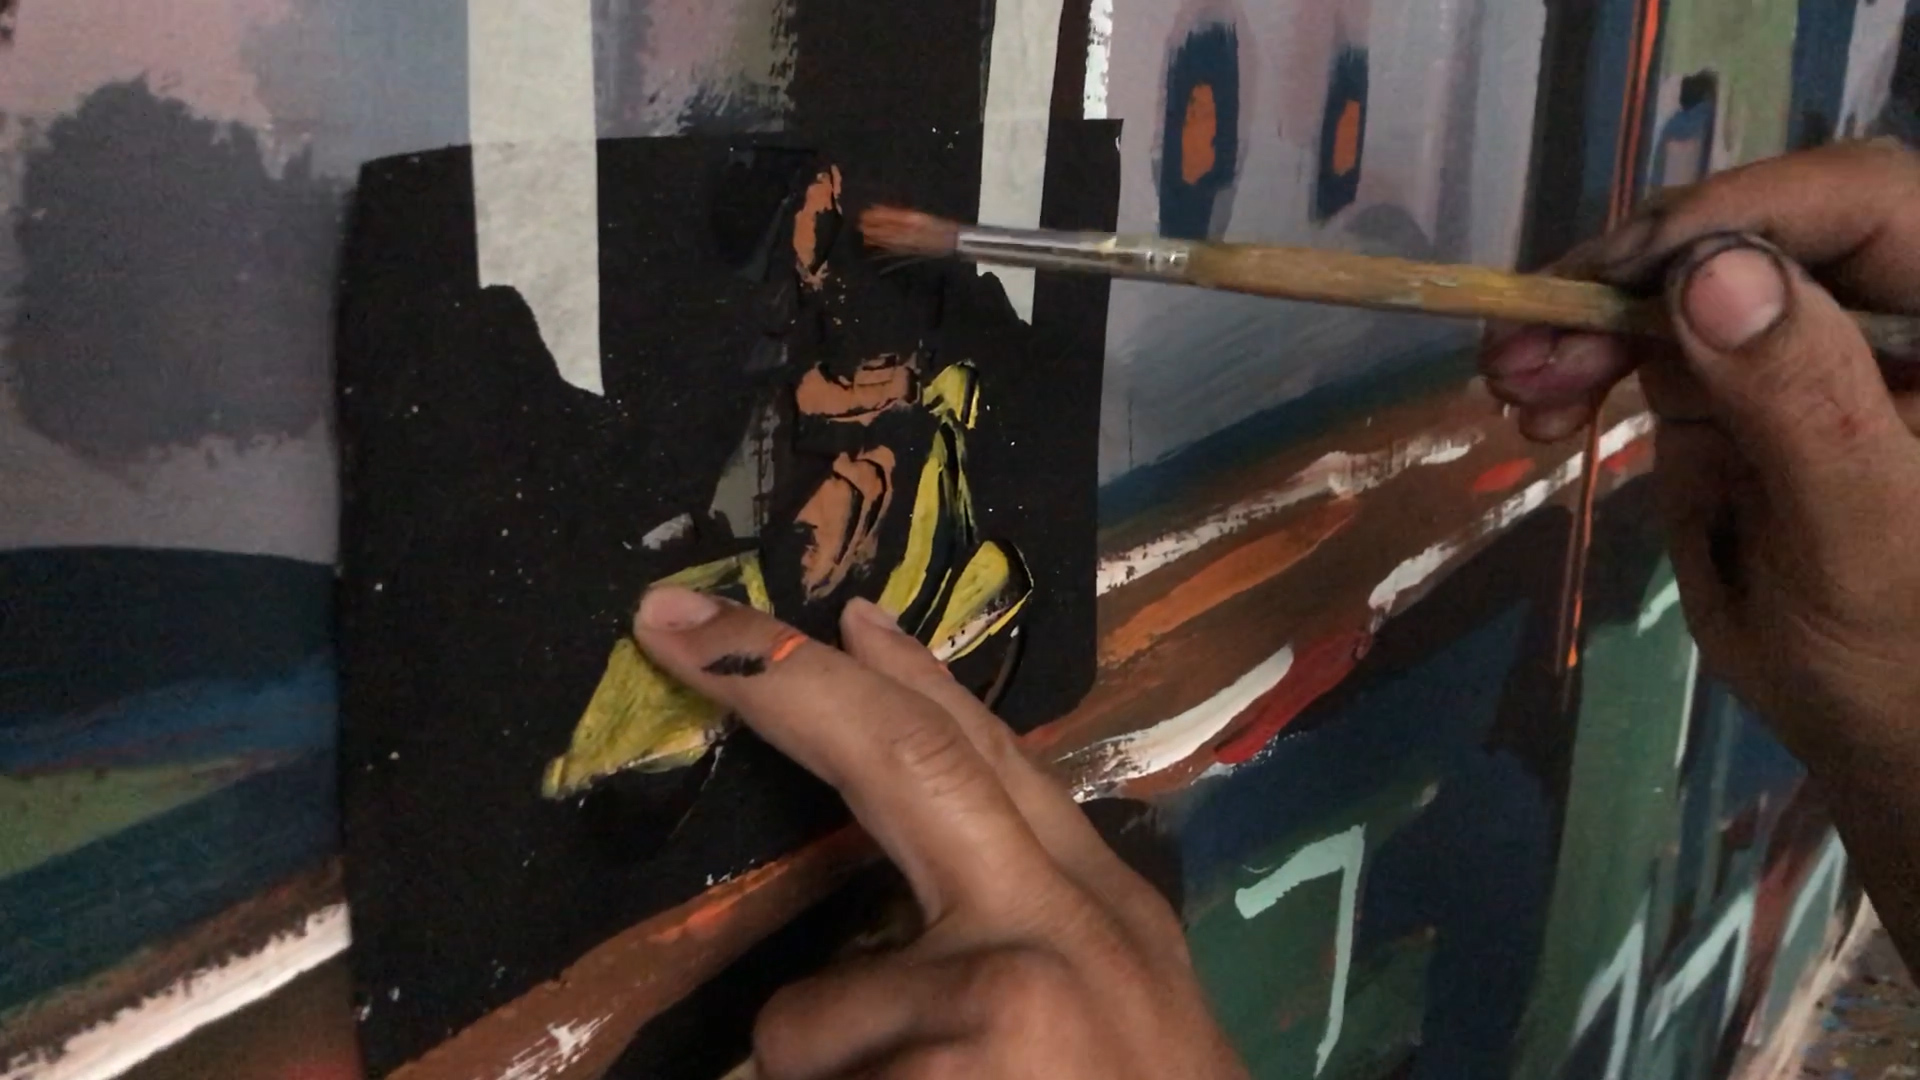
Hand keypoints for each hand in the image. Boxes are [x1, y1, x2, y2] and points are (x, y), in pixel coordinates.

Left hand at [633, 589, 1247, 1079]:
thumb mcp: (1119, 1027)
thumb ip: (1016, 950)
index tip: (844, 616)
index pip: (997, 763)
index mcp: (1105, 921)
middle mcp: (1068, 931)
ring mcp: (1013, 1000)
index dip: (914, 682)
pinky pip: (805, 1079)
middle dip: (776, 679)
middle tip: (670, 621)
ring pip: (805, 1027)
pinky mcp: (966, 1055)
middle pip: (908, 759)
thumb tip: (879, 933)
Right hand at [1480, 139, 1919, 769]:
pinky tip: (1538, 410)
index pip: (1861, 201)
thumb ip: (1805, 404)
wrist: (1893, 736)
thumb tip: (1712, 270)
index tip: (1629, 273)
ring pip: (1679, 282)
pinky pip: (1650, 345)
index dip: (1745, 211)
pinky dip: (1581, 363)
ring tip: (1514, 385)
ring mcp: (1802, 347)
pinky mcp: (1739, 391)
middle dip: (1632, 277)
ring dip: (1584, 320)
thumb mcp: (1869, 540)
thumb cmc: (1912, 658)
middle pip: (1750, 231)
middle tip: (1532, 344)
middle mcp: (1877, 308)